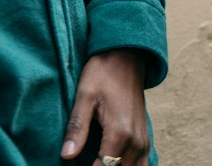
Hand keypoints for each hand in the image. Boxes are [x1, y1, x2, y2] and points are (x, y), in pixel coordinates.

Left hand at [60, 48, 149, 165]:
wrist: (125, 56)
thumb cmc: (103, 72)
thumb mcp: (84, 95)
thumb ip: (77, 127)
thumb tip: (66, 155)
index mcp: (120, 133)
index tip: (74, 164)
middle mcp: (136, 142)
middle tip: (85, 158)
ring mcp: (143, 141)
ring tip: (97, 159)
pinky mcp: (145, 139)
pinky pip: (141, 165)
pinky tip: (112, 161)